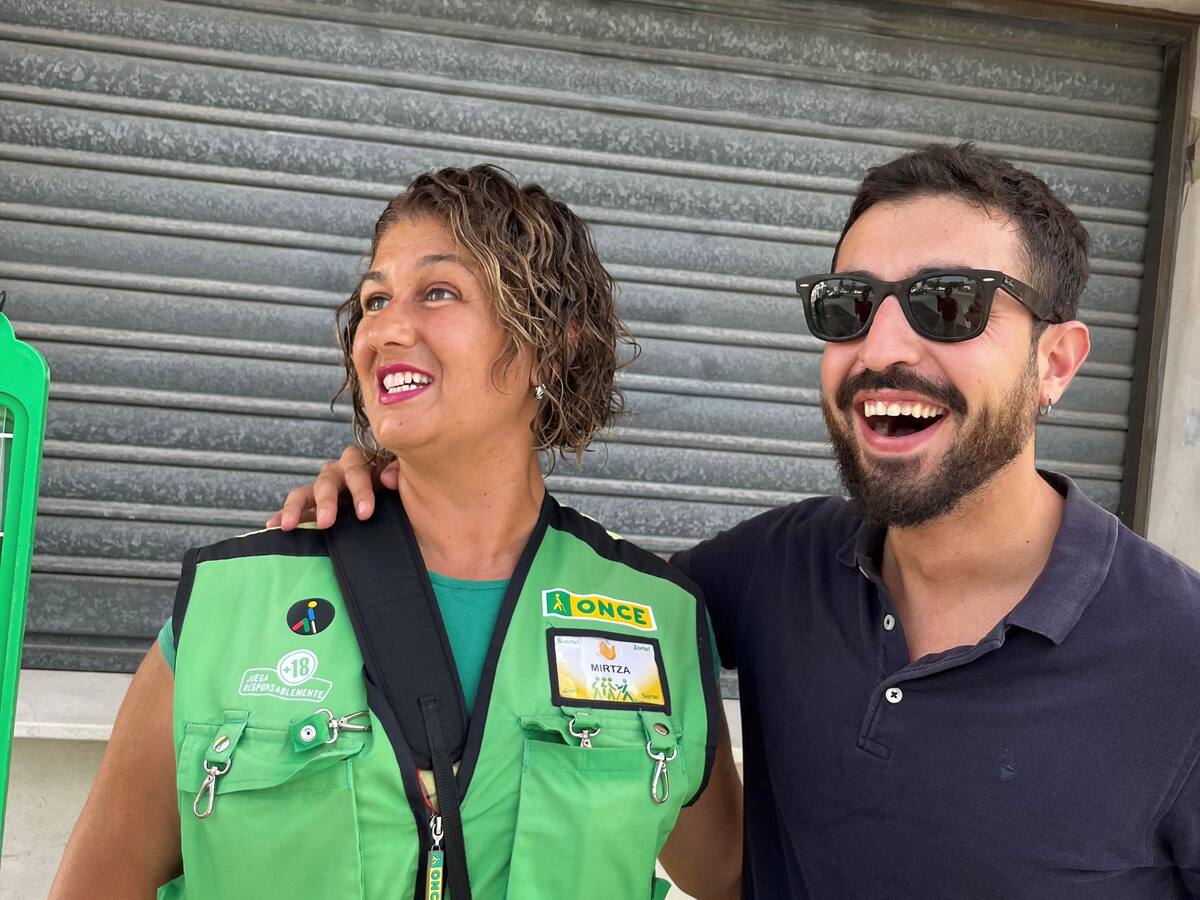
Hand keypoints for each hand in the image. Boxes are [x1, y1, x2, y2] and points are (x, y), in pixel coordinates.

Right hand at [266, 445, 398, 529]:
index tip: (365, 512)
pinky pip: (297, 508)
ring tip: (290, 524)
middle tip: (327, 523)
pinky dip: (285, 515)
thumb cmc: (410, 501)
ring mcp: (327, 490)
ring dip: (297, 506)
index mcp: (367, 466)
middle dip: (327, 500)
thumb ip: (401, 475)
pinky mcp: (316, 509)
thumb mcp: (411, 487)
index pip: (358, 468)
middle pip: (329, 478)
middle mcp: (343, 474)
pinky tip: (273, 525)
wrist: (413, 524)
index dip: (360, 488)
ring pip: (308, 490)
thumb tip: (387, 476)